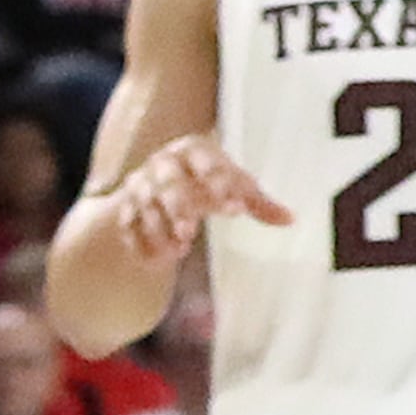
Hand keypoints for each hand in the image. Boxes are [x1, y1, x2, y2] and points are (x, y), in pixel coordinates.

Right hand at [108, 130, 289, 263]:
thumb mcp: (230, 187)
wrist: (154, 183)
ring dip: (159, 229)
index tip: (235, 209)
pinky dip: (139, 245)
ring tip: (178, 251)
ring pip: (145, 206)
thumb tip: (290, 219)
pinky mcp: (125, 210)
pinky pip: (127, 228)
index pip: (206, 163)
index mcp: (192, 151)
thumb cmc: (203, 183)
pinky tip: (155, 263)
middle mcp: (162, 165)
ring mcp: (140, 187)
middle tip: (191, 232)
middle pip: (168, 184)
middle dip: (179, 207)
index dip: (219, 185)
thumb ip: (257, 203)